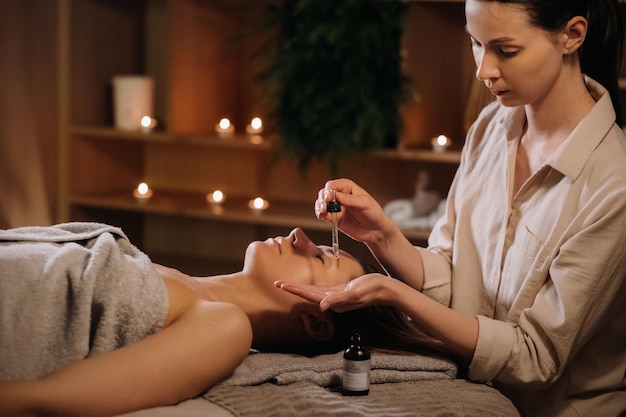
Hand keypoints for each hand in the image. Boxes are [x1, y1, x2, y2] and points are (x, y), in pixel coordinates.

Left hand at [275, 273, 398, 312]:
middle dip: (293, 289)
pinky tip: (307, 286)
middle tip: (277, 283)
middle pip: (308, 294)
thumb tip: (322, 306)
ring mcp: (337, 297)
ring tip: (287, 284)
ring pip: (313, 292)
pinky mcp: (341, 291)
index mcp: (334, 301)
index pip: (309, 295)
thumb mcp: (355, 293)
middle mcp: (333, 300)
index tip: (280, 285)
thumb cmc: (372, 289)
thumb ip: (338, 299)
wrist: (386, 289)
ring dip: (300, 288)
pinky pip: (323, 290)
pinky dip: (312, 287)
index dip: (294, 290)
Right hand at [315, 179, 394, 244]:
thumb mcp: (364, 204)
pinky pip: (324, 215)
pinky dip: (320, 214)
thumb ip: (350, 200)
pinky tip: (321, 215)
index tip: (328, 198)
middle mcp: (340, 196)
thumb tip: (335, 196)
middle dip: (322, 199)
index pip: (333, 185)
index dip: (328, 191)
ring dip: (319, 206)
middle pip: (324, 193)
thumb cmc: (374, 214)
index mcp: (348, 188)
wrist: (376, 231)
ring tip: (322, 211)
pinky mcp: (334, 218)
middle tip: (324, 206)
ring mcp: (337, 207)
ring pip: (321, 203)